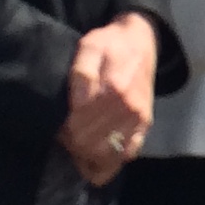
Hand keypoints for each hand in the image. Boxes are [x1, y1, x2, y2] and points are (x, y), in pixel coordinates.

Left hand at [62, 12, 158, 187]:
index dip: (64, 132)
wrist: (141, 42)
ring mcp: (139, 119)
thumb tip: (77, 104)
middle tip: (65, 136)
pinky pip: (128, 154)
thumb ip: (82, 73)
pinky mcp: (145, 125)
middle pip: (92, 144)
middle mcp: (129, 108)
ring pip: (109, 155)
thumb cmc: (110, 44)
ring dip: (88, 156)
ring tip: (77, 146)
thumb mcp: (89, 47)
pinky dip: (110, 163)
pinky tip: (95, 159)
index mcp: (113, 90)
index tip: (58, 126)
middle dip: (73, 144)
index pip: (80, 127)